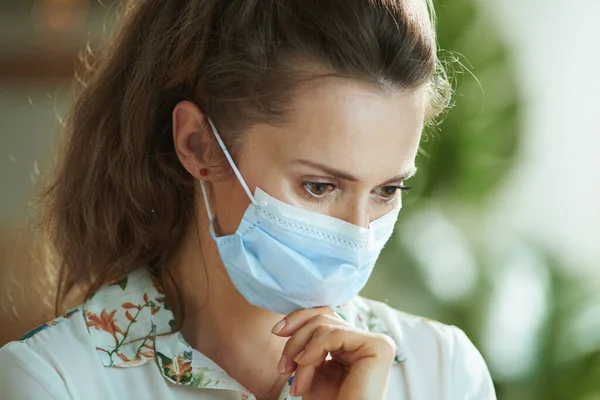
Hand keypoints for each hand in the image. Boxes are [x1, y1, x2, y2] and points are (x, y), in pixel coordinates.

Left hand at [271, 306, 394, 399]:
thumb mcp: (310, 368)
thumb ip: (304, 344)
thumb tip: (285, 325)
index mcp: (352, 343)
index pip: (325, 316)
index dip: (299, 319)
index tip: (277, 332)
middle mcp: (366, 340)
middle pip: (324, 316)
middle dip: (296, 339)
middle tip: (283, 367)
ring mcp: (375, 341)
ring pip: (326, 325)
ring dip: (302, 352)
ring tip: (297, 382)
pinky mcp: (377, 346)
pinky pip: (336, 335)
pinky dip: (313, 349)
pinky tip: (303, 363)